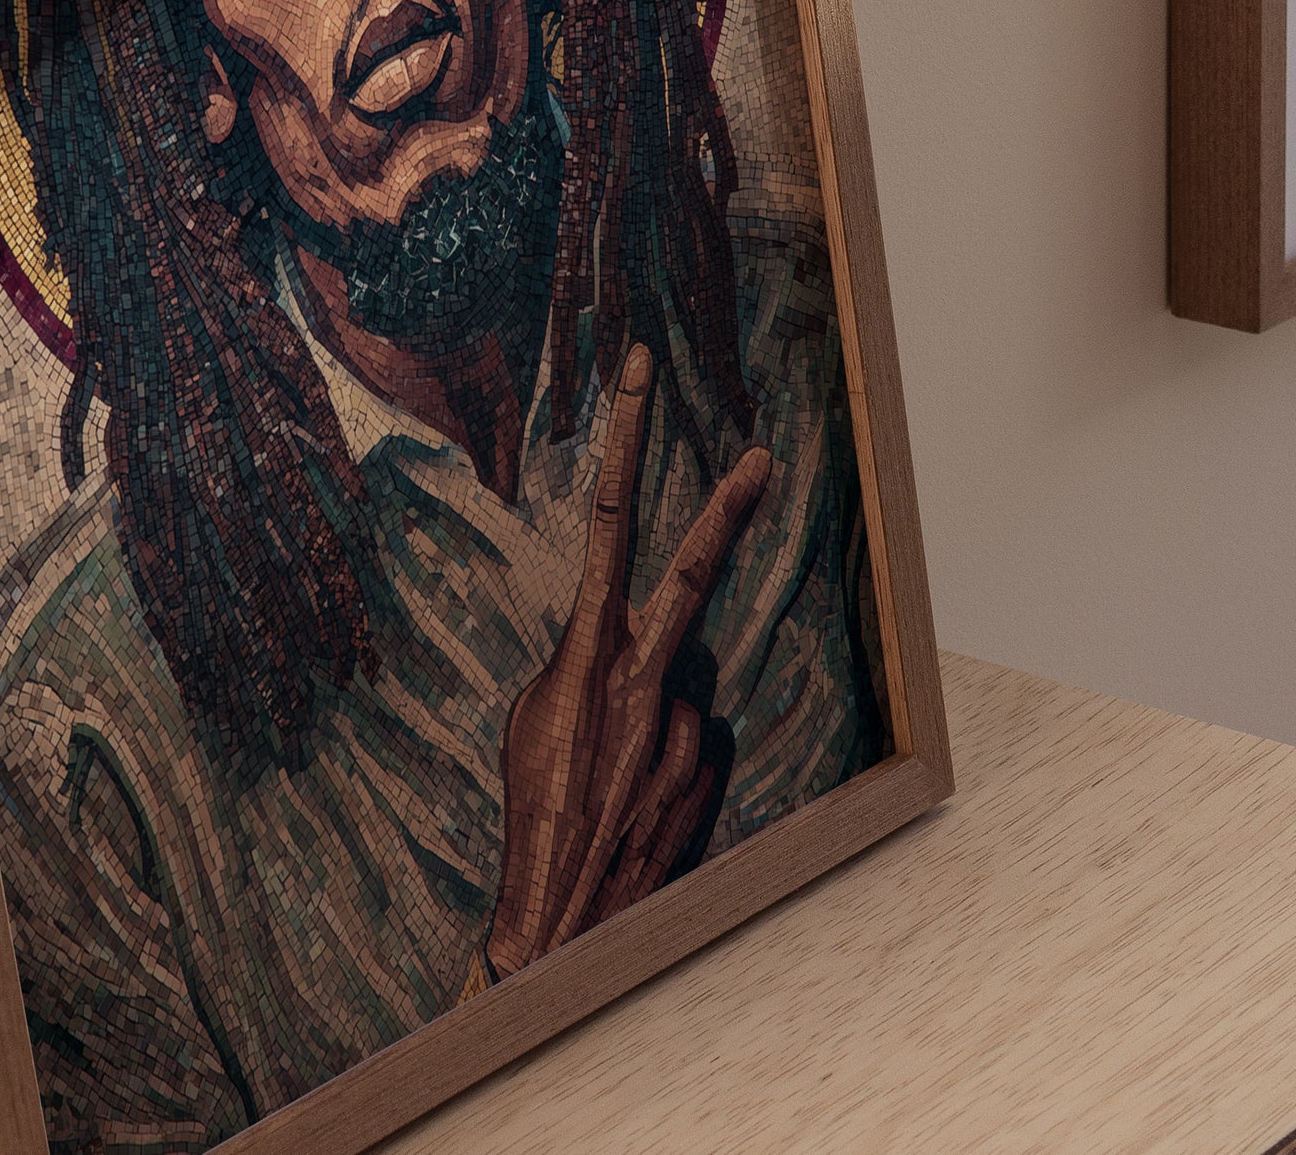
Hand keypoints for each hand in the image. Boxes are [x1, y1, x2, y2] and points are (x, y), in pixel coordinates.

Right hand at [485, 344, 770, 979]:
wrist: (565, 915)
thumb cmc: (532, 810)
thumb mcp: (533, 719)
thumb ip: (585, 665)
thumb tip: (631, 649)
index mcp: (587, 652)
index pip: (612, 523)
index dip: (628, 442)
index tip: (644, 380)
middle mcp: (646, 677)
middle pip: (690, 572)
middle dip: (728, 511)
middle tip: (763, 458)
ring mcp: (688, 724)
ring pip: (683, 681)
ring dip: (655, 711)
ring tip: (617, 773)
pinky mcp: (712, 766)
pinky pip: (696, 733)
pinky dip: (672, 751)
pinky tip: (641, 795)